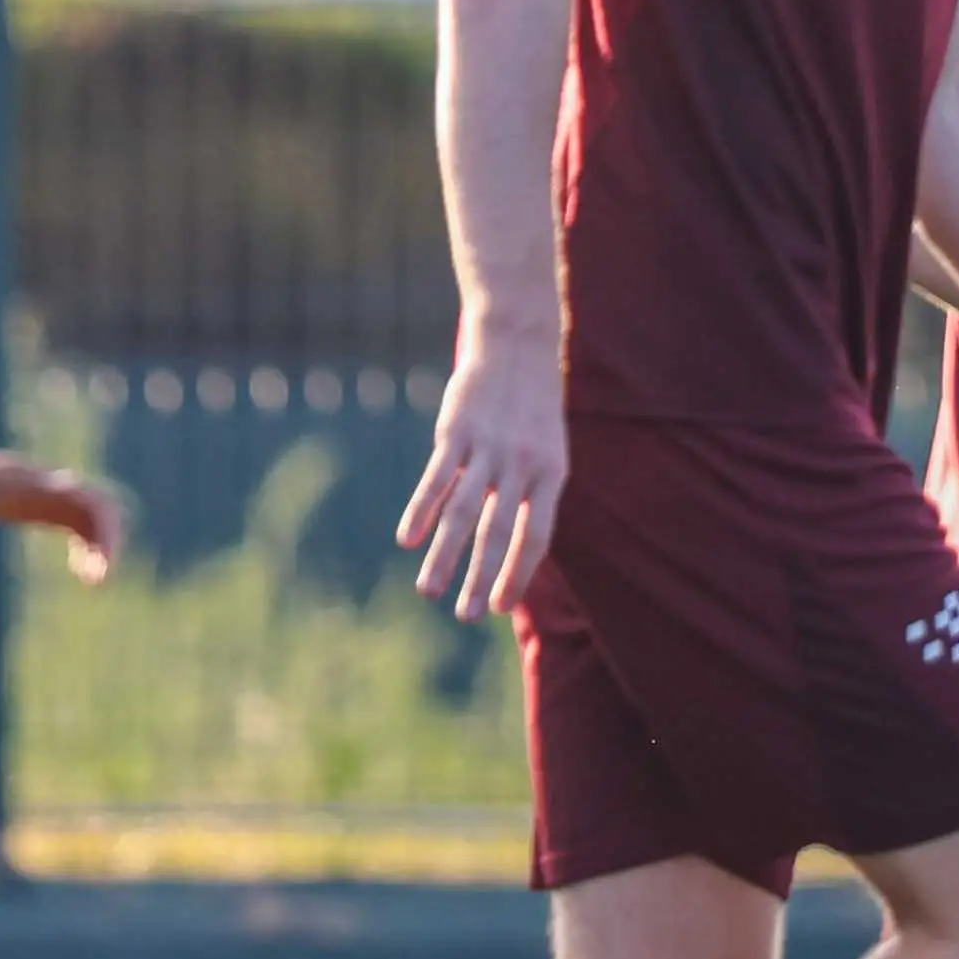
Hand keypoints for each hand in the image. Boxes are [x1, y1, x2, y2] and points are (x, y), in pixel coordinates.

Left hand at [0, 448, 127, 583]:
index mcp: (62, 486)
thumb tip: (70, 482)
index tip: (102, 568)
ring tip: (93, 581)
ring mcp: (63, 502)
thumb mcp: (6, 486)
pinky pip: (83, 531)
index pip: (101, 509)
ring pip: (97, 526)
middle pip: (107, 517)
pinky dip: (88, 550)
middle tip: (99, 580)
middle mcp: (69, 492)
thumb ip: (36, 485)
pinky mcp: (54, 512)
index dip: (108, 537)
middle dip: (109, 547)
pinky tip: (79, 569)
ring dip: (101, 551)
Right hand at [400, 337, 564, 621]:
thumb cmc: (533, 406)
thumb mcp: (546, 449)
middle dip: (480, 578)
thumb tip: (514, 550)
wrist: (518, 341)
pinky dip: (421, 510)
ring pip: (462, 511)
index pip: (536, 537)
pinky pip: (436, 478)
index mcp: (552, 474)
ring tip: (428, 592)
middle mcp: (521, 465)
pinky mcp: (456, 431)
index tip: (499, 607)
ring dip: (444, 555)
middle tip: (466, 617)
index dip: (517, 574)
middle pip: (499, 532)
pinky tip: (407, 540)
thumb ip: (532, 494)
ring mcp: (487, 447)